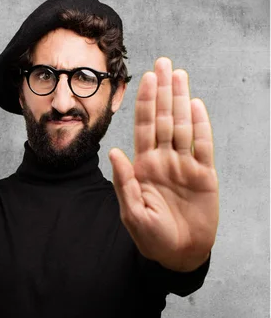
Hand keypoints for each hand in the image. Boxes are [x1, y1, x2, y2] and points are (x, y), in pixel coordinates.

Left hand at [109, 57, 218, 271]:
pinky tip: (196, 105)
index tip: (145, 78)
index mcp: (143, 165)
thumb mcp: (132, 212)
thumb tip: (114, 151)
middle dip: (163, 91)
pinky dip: (201, 126)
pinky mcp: (204, 176)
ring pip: (184, 125)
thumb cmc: (151, 236)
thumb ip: (124, 182)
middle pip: (164, 118)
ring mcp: (184, 165)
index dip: (145, 102)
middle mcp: (163, 159)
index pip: (144, 126)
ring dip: (181, 100)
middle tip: (163, 62)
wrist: (178, 254)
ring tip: (180, 75)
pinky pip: (203, 146)